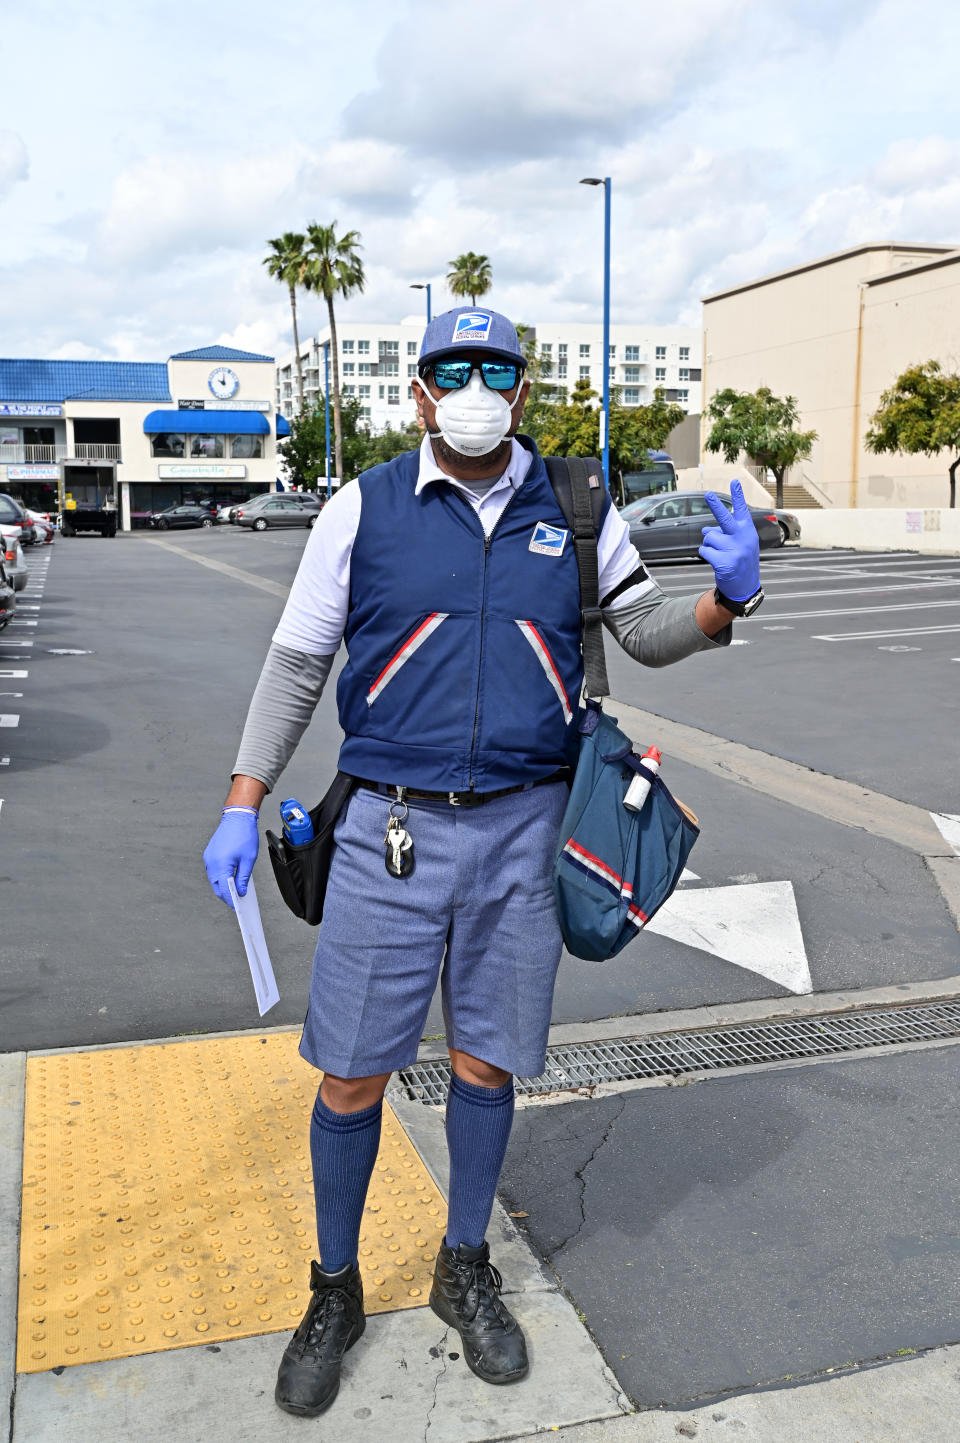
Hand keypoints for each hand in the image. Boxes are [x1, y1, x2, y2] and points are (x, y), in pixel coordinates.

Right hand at [203, 809, 258, 908]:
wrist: (237, 817)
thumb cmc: (244, 836)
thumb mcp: (248, 860)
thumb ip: (243, 878)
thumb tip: (240, 891)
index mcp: (221, 865)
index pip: (224, 889)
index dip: (231, 900)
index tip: (237, 907)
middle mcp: (211, 863)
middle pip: (216, 886)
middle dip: (226, 895)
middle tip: (237, 902)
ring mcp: (208, 858)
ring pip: (214, 879)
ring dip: (222, 886)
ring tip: (235, 891)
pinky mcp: (209, 854)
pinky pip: (213, 870)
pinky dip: (220, 876)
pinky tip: (230, 878)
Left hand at [698, 479, 760, 601]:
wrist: (744, 587)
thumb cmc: (739, 560)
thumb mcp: (737, 544)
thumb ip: (723, 533)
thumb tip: (704, 530)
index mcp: (748, 532)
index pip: (742, 511)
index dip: (738, 496)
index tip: (734, 481)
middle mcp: (743, 539)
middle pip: (724, 519)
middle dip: (715, 506)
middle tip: (708, 494)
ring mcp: (735, 551)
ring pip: (709, 537)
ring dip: (710, 544)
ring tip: (721, 553)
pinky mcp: (725, 563)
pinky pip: (704, 550)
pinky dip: (706, 554)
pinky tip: (716, 561)